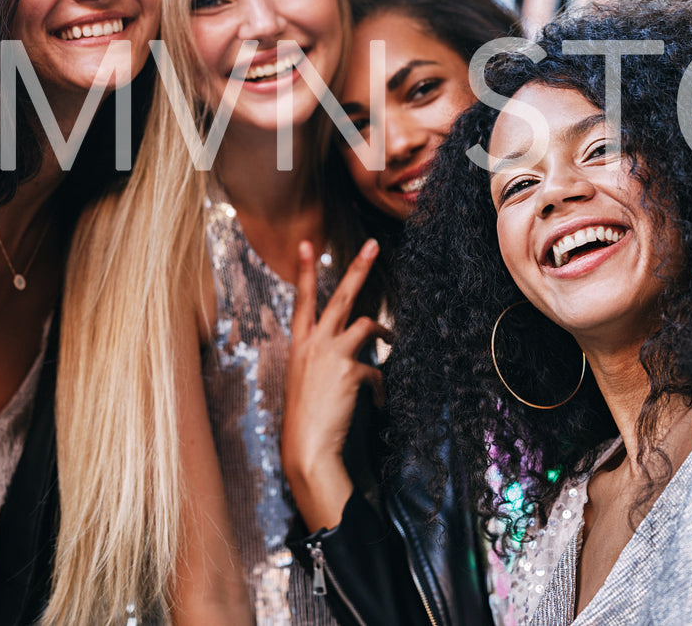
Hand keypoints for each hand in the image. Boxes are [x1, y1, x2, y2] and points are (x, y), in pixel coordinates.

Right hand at [280, 239, 386, 532]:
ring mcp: (330, 355)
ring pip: (365, 325)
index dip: (304, 271)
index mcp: (299, 345)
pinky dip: (379, 387)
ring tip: (391, 341)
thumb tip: (351, 349)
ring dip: (383, 333)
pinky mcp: (348, 371)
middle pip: (339, 296)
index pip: (301, 300)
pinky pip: (375, 371)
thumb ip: (322, 358)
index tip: (307, 244)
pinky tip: (376, 403)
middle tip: (373, 244)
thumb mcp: (305, 380)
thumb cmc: (306, 418)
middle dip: (358, 268)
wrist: (306, 448)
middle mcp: (313, 343)